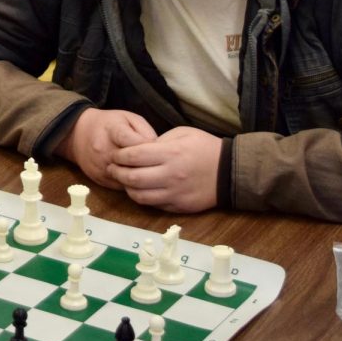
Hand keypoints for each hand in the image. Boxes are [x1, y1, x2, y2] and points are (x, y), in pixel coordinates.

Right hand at [54, 108, 156, 189]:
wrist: (78, 135)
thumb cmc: (108, 124)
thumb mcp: (128, 117)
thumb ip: (145, 130)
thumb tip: (158, 149)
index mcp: (112, 131)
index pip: (136, 145)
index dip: (151, 149)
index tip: (156, 150)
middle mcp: (104, 150)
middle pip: (133, 165)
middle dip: (149, 166)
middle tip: (157, 164)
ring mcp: (101, 167)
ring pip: (129, 179)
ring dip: (141, 177)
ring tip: (149, 171)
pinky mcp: (100, 179)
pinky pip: (122, 187)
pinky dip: (132, 184)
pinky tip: (137, 176)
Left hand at [107, 127, 221, 212]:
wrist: (230, 171)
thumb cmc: (205, 147)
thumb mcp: (182, 134)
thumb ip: (159, 142)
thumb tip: (139, 150)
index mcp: (170, 153)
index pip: (134, 156)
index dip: (119, 155)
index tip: (115, 154)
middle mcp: (170, 175)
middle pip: (132, 178)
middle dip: (117, 173)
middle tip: (111, 168)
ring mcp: (174, 193)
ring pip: (140, 196)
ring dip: (127, 189)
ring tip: (123, 181)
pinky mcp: (179, 207)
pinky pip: (153, 205)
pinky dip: (142, 198)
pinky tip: (140, 190)